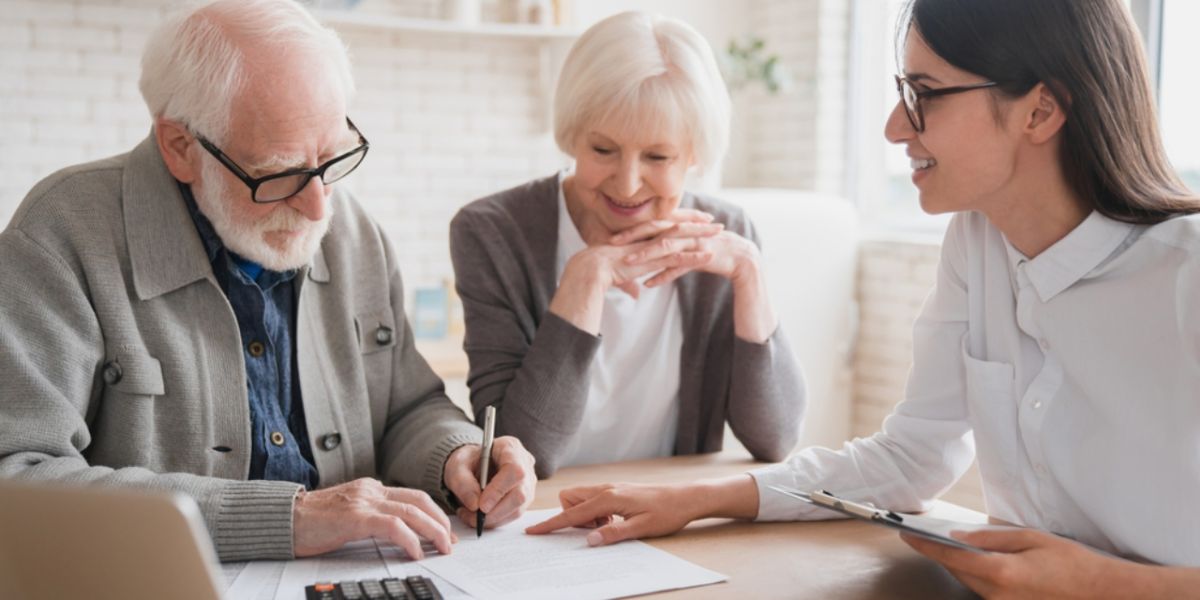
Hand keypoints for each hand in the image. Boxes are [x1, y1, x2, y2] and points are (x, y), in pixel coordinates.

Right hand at [293, 478, 454, 559]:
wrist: (283, 518)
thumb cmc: (311, 522)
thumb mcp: (347, 514)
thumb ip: (370, 517)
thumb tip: (396, 534)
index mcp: (370, 489)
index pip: (412, 496)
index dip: (433, 513)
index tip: (445, 531)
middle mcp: (371, 490)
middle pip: (419, 501)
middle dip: (441, 522)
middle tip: (451, 542)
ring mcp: (364, 502)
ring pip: (412, 512)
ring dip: (433, 531)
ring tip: (443, 548)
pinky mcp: (356, 517)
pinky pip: (393, 526)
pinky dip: (410, 540)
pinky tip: (416, 553)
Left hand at [443, 436, 535, 529]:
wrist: (472, 466)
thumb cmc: (467, 461)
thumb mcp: (457, 466)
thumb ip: (463, 482)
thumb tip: (474, 505)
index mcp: (510, 447)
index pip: (514, 470)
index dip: (499, 490)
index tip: (481, 505)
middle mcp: (524, 465)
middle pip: (520, 493)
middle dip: (496, 511)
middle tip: (474, 517)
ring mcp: (527, 483)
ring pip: (518, 508)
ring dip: (494, 519)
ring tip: (471, 517)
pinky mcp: (524, 499)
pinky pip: (513, 514)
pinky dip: (495, 520)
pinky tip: (479, 517)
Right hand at [524, 483, 705, 545]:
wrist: (686, 498)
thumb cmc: (667, 513)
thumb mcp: (642, 528)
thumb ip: (613, 533)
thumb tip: (588, 539)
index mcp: (609, 498)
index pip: (572, 512)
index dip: (552, 524)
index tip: (534, 531)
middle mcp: (607, 489)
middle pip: (570, 498)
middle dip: (571, 516)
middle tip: (594, 529)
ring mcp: (612, 488)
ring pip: (581, 499)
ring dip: (585, 516)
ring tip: (608, 526)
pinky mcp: (617, 491)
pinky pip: (594, 501)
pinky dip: (596, 513)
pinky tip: (615, 521)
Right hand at [550, 211, 722, 333]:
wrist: (591, 269)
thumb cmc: (601, 271)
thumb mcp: (621, 275)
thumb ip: (631, 281)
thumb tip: (635, 293)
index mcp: (642, 236)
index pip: (666, 224)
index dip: (683, 220)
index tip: (698, 219)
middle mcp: (649, 238)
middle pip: (679, 226)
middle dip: (699, 222)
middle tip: (717, 222)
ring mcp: (652, 247)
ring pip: (683, 238)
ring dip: (703, 236)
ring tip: (721, 234)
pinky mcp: (653, 260)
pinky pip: (678, 258)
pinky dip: (695, 257)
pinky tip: (710, 256)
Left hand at [614, 223, 761, 288]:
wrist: (740, 257)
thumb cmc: (709, 250)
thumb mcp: (687, 244)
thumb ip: (669, 243)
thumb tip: (649, 247)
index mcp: (680, 225)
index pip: (652, 223)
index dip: (632, 228)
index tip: (612, 236)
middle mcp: (685, 230)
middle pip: (655, 230)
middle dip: (633, 236)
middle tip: (612, 243)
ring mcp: (693, 242)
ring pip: (665, 247)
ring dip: (645, 255)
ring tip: (627, 263)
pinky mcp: (701, 256)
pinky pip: (679, 266)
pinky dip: (664, 275)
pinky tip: (649, 284)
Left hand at [902, 527, 1146, 598]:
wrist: (1103, 593)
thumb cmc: (1072, 563)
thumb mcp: (1032, 539)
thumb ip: (992, 539)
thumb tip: (959, 537)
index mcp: (1002, 572)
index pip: (952, 557)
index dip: (926, 546)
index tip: (908, 535)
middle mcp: (998, 595)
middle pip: (958, 572)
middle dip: (942, 554)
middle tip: (927, 536)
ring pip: (971, 584)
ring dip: (961, 567)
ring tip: (952, 547)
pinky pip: (986, 593)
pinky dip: (978, 578)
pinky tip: (980, 565)